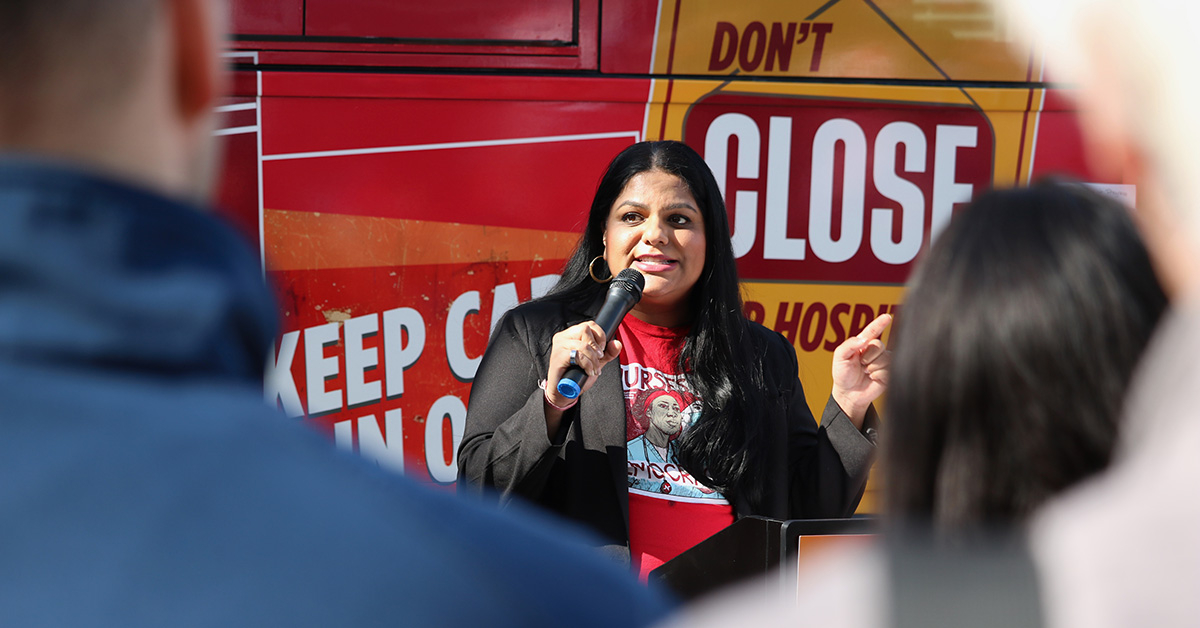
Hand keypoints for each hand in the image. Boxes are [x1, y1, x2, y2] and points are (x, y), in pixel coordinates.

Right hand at [542, 321, 622, 435]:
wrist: (564, 392)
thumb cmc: (576, 376)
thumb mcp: (595, 362)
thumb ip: (608, 353)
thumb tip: (617, 343)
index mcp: (570, 335)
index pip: (588, 325)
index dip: (599, 335)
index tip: (602, 349)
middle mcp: (563, 337)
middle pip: (585, 329)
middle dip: (596, 346)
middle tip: (599, 358)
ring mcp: (559, 346)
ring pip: (583, 344)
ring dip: (593, 359)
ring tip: (595, 369)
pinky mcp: (557, 357)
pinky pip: (578, 356)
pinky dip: (587, 364)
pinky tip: (588, 372)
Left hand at [831, 314, 891, 429]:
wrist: (849, 394)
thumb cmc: (843, 374)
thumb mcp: (840, 357)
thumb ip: (849, 345)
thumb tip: (864, 339)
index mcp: (862, 344)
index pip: (872, 331)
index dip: (880, 323)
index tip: (887, 317)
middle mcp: (874, 350)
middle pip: (878, 345)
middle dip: (867, 356)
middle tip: (860, 365)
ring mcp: (882, 361)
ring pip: (884, 357)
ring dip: (871, 367)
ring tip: (865, 372)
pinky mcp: (888, 372)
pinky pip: (887, 369)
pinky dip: (877, 374)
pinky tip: (872, 378)